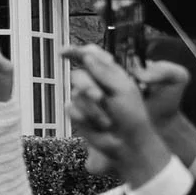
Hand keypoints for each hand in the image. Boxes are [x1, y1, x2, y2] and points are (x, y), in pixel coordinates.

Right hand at [65, 46, 171, 186]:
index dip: (76, 51)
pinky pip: (71, 109)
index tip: (63, 52)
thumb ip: (105, 72)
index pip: (91, 56)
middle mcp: (95, 84)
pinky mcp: (77, 114)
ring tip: (107, 121)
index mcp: (110, 74)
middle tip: (99, 97)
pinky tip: (97, 126)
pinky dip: (85, 117)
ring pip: (75, 94)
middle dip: (88, 86)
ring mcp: (84, 99)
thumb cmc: (132, 117)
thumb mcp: (124, 89)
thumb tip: (87, 55)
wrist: (127, 143)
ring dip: (91, 108)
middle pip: (78, 74)